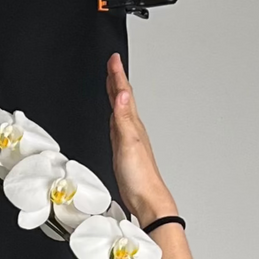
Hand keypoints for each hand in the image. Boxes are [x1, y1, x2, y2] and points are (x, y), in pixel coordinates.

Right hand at [106, 52, 175, 222]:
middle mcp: (132, 130)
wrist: (146, 199)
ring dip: (117, 96)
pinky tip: (114, 119)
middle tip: (113, 65)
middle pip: (123, 100)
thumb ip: (124, 119)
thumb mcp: (128, 144)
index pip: (124, 94)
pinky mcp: (124, 152)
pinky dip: (115, 116)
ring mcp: (129, 140)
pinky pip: (118, 126)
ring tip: (113, 85)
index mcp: (133, 125)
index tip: (114, 59)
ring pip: (121, 111)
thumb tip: (123, 94)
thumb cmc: (139, 176)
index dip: (117, 76)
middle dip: (117, 81)